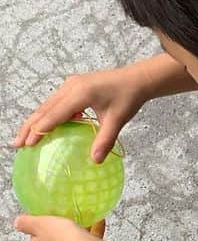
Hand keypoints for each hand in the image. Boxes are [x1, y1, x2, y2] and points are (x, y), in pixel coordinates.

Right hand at [13, 65, 149, 162]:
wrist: (136, 79)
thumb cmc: (128, 97)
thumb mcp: (117, 120)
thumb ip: (105, 140)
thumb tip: (95, 161)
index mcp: (79, 94)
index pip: (53, 115)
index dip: (39, 130)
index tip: (28, 144)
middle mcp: (70, 86)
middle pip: (44, 109)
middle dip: (29, 127)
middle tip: (17, 144)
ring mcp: (70, 85)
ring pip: (48, 105)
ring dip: (37, 121)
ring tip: (27, 138)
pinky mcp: (74, 86)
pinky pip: (56, 102)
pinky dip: (49, 115)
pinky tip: (49, 128)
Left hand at [14, 214, 100, 240]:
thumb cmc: (61, 238)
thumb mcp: (38, 223)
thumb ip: (26, 222)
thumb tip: (18, 223)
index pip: (35, 238)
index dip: (41, 228)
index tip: (49, 220)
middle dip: (61, 232)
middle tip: (67, 220)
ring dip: (78, 233)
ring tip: (86, 219)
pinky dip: (93, 233)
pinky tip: (98, 222)